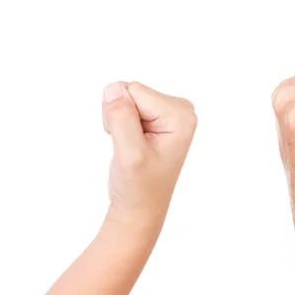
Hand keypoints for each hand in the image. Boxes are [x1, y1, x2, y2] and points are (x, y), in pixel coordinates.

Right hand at [102, 81, 196, 234]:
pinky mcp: (157, 115)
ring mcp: (169, 111)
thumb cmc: (139, 186)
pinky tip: (130, 143)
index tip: (132, 142)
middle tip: (129, 146)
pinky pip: (124, 103)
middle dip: (120, 116)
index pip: (134, 91)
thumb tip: (114, 87)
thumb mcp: (130, 154)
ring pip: (124, 96)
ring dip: (118, 120)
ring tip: (130, 146)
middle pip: (130, 90)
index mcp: (181, 116)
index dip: (121, 116)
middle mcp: (181, 109)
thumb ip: (121, 118)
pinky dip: (119, 122)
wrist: (140, 206)